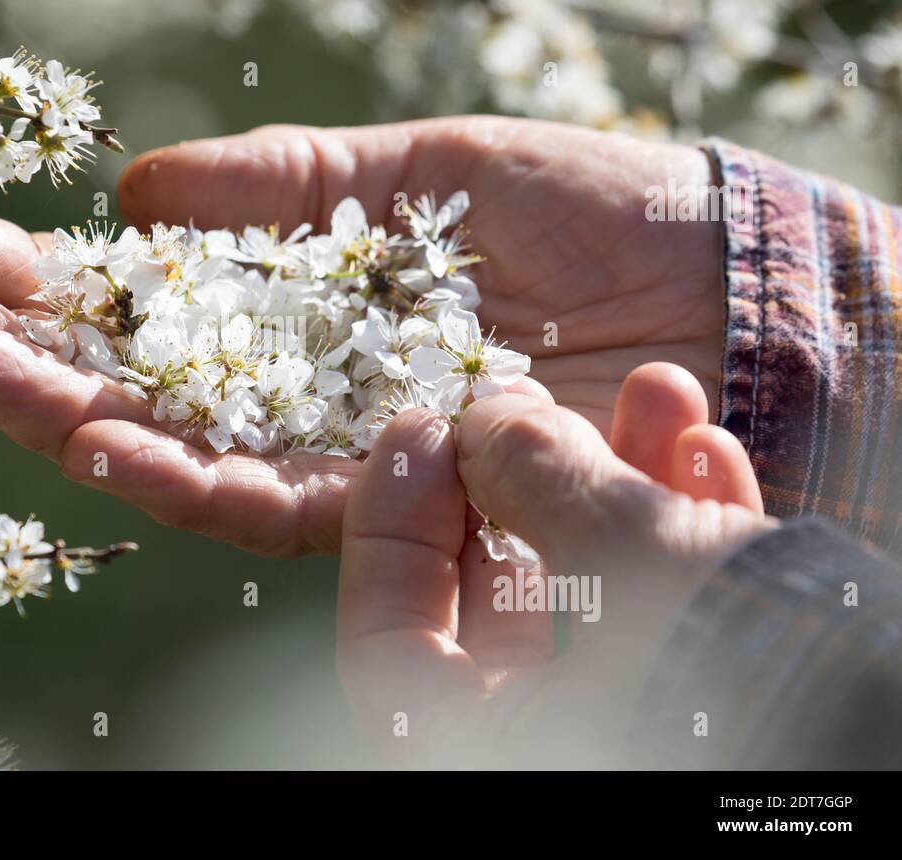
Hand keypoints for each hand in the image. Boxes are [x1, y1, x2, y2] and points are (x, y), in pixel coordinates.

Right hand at [0, 117, 725, 555]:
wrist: (722, 286)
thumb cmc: (591, 208)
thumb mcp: (423, 167)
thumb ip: (288, 188)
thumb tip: (138, 191)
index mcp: (308, 305)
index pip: (153, 308)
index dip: (52, 288)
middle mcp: (309, 392)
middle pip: (143, 386)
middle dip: (22, 352)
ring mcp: (347, 451)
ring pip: (182, 450)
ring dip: (65, 412)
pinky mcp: (400, 499)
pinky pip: (276, 498)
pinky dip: (184, 472)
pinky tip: (96, 437)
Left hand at [336, 366, 769, 766]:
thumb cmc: (756, 676)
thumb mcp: (638, 565)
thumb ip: (542, 486)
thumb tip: (487, 429)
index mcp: (489, 754)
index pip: (387, 646)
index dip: (389, 529)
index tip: (419, 432)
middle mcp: (555, 746)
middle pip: (493, 608)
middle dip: (519, 486)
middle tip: (523, 403)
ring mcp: (643, 722)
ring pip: (599, 592)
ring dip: (621, 482)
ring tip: (654, 389)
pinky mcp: (721, 691)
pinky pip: (681, 608)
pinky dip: (689, 526)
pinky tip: (709, 451)